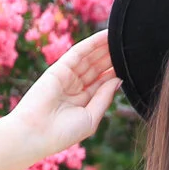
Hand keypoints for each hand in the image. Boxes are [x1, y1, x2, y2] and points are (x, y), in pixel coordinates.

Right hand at [11, 32, 122, 159]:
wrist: (36, 134)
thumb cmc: (63, 133)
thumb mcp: (91, 118)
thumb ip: (104, 98)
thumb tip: (118, 80)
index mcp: (83, 102)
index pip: (102, 83)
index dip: (115, 72)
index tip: (132, 64)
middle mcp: (75, 88)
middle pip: (97, 68)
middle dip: (112, 57)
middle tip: (130, 46)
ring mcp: (67, 77)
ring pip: (90, 58)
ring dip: (105, 47)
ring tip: (122, 36)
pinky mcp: (59, 68)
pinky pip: (79, 52)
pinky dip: (92, 43)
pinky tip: (106, 36)